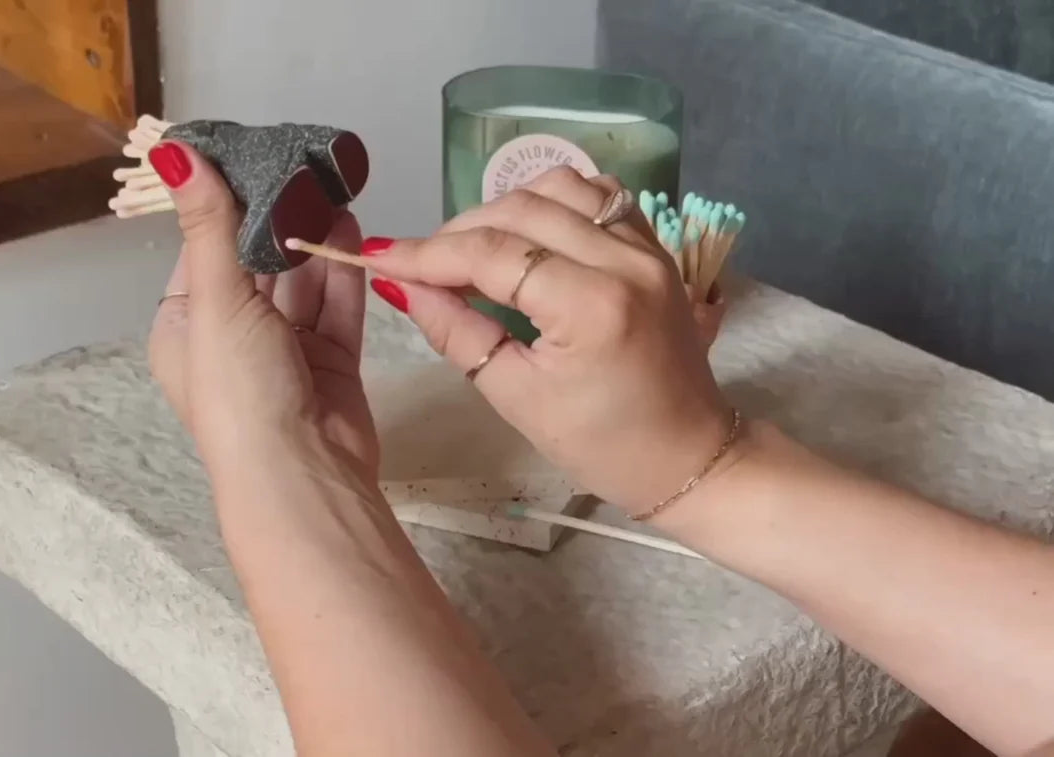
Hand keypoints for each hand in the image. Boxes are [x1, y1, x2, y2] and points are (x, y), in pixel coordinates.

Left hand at [147, 142, 377, 488]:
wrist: (302, 476)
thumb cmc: (240, 388)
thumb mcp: (215, 299)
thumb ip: (208, 223)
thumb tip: (170, 149)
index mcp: (184, 326)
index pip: (201, 248)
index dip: (224, 203)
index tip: (253, 152)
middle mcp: (230, 336)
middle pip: (254, 263)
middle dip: (278, 218)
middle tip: (304, 161)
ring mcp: (283, 352)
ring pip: (299, 283)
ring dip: (314, 240)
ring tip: (334, 184)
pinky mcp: (329, 363)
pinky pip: (335, 308)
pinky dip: (343, 272)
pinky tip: (353, 228)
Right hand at [361, 167, 732, 514]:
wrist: (689, 456)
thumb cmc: (602, 445)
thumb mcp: (517, 398)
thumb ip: (457, 334)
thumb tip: (401, 287)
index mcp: (592, 306)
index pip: (491, 255)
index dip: (428, 254)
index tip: (381, 257)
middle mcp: (624, 260)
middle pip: (520, 210)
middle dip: (458, 232)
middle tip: (420, 265)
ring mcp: (647, 246)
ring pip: (559, 188)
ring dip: (504, 209)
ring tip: (472, 250)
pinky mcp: (655, 246)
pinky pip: (597, 195)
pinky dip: (552, 202)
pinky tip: (527, 233)